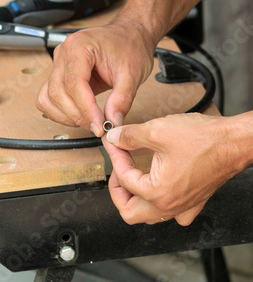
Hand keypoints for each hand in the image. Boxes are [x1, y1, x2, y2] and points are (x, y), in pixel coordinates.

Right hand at [36, 18, 154, 135]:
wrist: (129, 35)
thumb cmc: (130, 46)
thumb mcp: (132, 73)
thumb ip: (122, 99)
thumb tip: (112, 122)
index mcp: (79, 46)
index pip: (74, 84)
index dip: (85, 109)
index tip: (99, 125)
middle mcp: (64, 53)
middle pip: (58, 92)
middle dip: (77, 115)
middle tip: (98, 126)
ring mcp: (59, 63)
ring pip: (48, 97)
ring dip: (66, 116)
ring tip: (89, 121)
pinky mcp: (59, 74)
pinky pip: (48, 97)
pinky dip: (59, 111)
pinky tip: (78, 115)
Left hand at [103, 113, 240, 224]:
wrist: (233, 141)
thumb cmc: (203, 139)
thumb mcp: (157, 130)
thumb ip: (130, 136)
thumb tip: (115, 138)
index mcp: (158, 193)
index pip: (124, 179)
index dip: (115, 157)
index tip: (113, 142)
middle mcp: (170, 205)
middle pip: (130, 212)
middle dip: (118, 190)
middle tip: (116, 169)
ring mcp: (184, 206)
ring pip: (150, 215)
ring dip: (137, 199)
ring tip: (132, 176)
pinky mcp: (195, 200)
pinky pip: (174, 213)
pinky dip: (161, 204)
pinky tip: (159, 188)